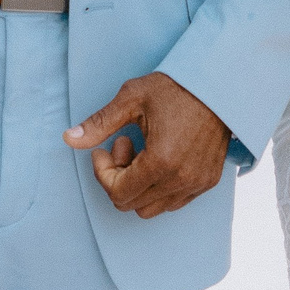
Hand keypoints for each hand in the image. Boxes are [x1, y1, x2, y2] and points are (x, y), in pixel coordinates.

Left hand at [64, 72, 230, 219]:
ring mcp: (197, 183)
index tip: (104, 148)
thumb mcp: (132, 98)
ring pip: (153, 207)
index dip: (102, 173)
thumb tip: (69, 139)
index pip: (118, 194)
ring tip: (143, 151)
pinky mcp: (208, 181)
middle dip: (119, 178)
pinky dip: (159, 187)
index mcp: (160, 161)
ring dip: (140, 185)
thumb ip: (99, 124)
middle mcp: (181, 179)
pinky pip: (174, 201)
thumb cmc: (177, 86)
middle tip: (123, 144)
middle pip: (132, 204)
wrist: (220, 82)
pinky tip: (160, 157)